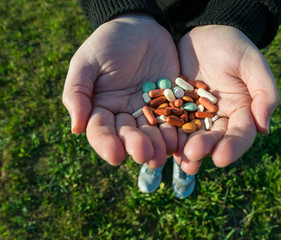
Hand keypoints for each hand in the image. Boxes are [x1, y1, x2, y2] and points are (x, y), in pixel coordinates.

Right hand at [62, 14, 179, 167]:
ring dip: (158, 145)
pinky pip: (173, 119)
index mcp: (102, 108)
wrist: (139, 27)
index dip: (107, 144)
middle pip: (129, 136)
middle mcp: (125, 114)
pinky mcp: (170, 103)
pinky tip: (179, 140)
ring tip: (163, 154)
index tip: (115, 155)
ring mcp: (149, 110)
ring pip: (152, 133)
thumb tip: (76, 128)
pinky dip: (177, 130)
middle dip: (136, 147)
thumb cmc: (108, 43)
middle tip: (144, 155)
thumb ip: (77, 92)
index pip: (101, 131)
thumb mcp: (86, 62)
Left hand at [175, 25, 278, 173]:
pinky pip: (174, 121)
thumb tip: (265, 128)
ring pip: (193, 135)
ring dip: (186, 149)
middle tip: (192, 156)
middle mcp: (220, 117)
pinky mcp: (179, 107)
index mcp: (242, 110)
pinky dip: (170, 133)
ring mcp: (197, 114)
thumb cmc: (233, 46)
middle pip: (215, 139)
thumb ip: (264, 93)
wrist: (206, 33)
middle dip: (205, 149)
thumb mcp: (252, 63)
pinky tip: (163, 142)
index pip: (241, 134)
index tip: (221, 158)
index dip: (233, 148)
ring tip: (179, 160)